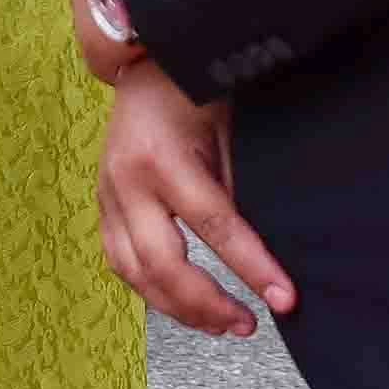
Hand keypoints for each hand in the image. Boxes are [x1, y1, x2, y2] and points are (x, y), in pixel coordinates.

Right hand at [98, 61, 295, 336]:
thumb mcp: (227, 134)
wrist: (144, 65)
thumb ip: (237, 191)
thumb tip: (264, 252)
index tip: (285, 299)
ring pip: (133, 272)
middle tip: (248, 323)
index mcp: (162, 160)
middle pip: (162, 264)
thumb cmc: (191, 91)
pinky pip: (119, 260)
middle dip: (208, 303)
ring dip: (178, 308)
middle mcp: (126, 182)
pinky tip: (180, 302)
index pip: (215, 228)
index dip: (253, 268)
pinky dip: (150, 289)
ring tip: (220, 324)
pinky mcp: (102, 203)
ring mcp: (107, 194)